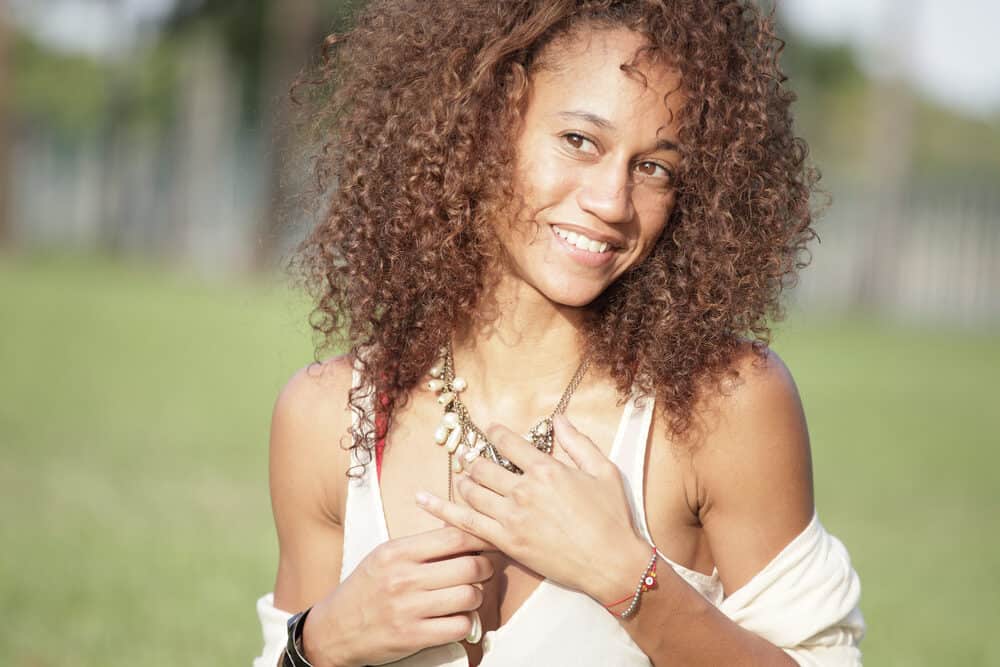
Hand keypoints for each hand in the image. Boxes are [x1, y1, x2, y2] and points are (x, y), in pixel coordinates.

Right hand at [301, 526, 495, 666]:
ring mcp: (408, 608)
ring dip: (477, 597)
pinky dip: (466, 623)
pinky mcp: (413, 636)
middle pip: (469, 566)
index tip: (487, 542)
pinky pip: (459, 626)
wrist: (334, 629)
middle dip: (485, 568)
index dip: (479, 539)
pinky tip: (457, 619)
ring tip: (469, 596)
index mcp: (397, 552)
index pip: (454, 538)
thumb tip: (464, 536)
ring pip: (469, 596)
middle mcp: (403, 578)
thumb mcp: (385, 556)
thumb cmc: (365, 589)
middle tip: (483, 571)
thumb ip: (421, 546)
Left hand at [415, 414, 649, 604]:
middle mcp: (524, 489)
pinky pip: (465, 523)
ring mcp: (512, 517)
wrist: (612, 563)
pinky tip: (423, 499)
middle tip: (473, 458)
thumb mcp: (603, 471)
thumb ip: (578, 442)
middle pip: (483, 465)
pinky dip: (442, 510)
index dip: (494, 433)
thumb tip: (559, 418)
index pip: (507, 442)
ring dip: (465, 481)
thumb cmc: (612, 518)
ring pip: (472, 490)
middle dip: (475, 458)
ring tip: (464, 478)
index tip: (490, 431)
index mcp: (546, 469)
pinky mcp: (506, 542)